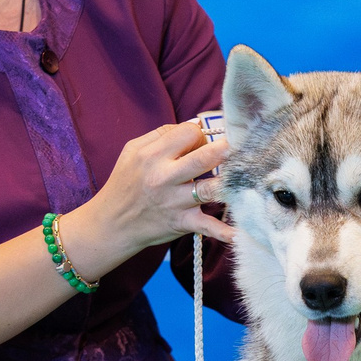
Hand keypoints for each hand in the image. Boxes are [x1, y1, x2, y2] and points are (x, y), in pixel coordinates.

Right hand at [59, 120, 233, 276]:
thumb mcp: (132, 151)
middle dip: (226, 149)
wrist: (111, 224)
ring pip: (210, 189)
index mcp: (152, 155)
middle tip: (242, 146)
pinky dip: (224, 232)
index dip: (201, 134)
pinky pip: (207, 227)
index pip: (189, 133)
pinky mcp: (182, 223)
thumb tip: (194, 126)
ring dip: (232, 182)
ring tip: (248, 174)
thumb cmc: (125, 184)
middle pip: (204, 157)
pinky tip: (240, 233)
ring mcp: (175, 202)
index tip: (203, 142)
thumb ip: (161, 135)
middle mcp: (164, 177)